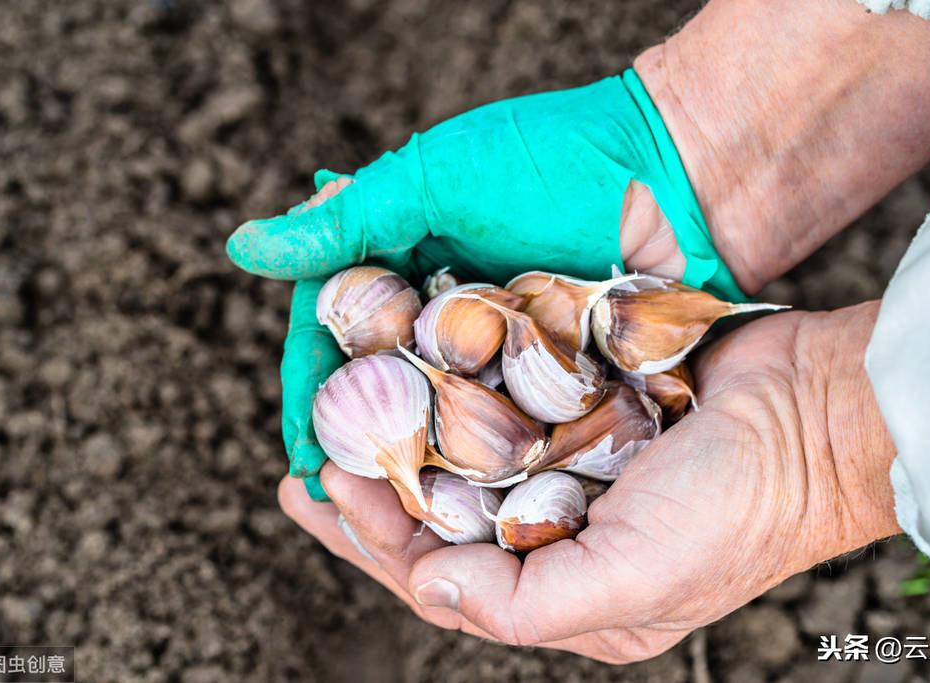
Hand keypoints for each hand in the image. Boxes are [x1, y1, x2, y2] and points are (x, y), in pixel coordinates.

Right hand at [227, 67, 726, 497]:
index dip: (312, 398)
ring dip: (416, 471)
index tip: (303, 454)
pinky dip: (482, 468)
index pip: (332, 341)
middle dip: (358, 450)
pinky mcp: (551, 379)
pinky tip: (468, 506)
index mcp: (400, 267)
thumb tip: (245, 247)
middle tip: (337, 506)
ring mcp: (499, 353)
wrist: (684, 172)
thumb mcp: (436, 179)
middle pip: (381, 397)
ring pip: (440, 424)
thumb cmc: (554, 159)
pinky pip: (505, 433)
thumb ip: (348, 222)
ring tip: (395, 522)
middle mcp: (442, 317)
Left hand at [278, 303, 899, 662]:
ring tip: (345, 412)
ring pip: (466, 457)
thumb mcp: (633, 585)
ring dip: (408, 435)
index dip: (373, 539)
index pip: (443, 577)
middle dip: (370, 495)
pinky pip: (505, 401)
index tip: (317, 491)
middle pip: (440, 518)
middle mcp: (562, 531)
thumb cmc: (738, 508)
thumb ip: (522, 602)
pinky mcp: (586, 405)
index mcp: (568, 590)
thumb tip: (426, 587)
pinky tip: (419, 366)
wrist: (815, 413)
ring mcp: (573, 464)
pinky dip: (460, 387)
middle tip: (305, 461)